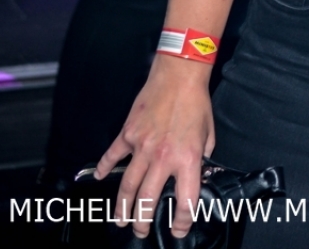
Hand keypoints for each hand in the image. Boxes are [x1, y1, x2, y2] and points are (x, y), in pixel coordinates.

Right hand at [96, 56, 213, 239]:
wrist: (179, 77)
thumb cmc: (197, 104)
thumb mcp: (208, 136)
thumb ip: (201, 159)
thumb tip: (196, 174)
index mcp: (187, 159)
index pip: (185, 200)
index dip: (182, 220)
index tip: (178, 229)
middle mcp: (162, 157)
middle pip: (147, 198)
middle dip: (142, 220)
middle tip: (140, 231)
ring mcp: (142, 146)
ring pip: (127, 185)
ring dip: (122, 206)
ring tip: (121, 219)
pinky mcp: (128, 134)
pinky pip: (112, 156)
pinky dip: (104, 168)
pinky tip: (99, 178)